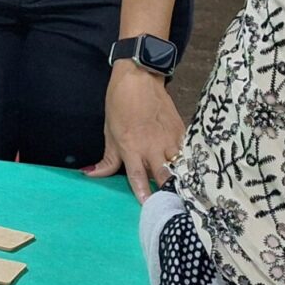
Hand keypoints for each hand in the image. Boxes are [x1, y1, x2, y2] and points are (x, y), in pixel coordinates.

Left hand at [87, 64, 182, 201]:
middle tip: (170, 206)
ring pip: (179, 166)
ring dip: (180, 179)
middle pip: (164, 176)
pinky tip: (192, 173)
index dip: (143, 194)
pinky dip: (187, 163)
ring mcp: (170, 139)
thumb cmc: (120, 104)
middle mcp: (153, 147)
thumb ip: (108, 159)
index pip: (138, 178)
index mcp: (132, 147)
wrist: (140, 77)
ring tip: (185, 194)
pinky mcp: (181, 131)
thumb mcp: (109, 132)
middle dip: (167, 191)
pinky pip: (187, 153)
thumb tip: (91, 175)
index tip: (148, 207)